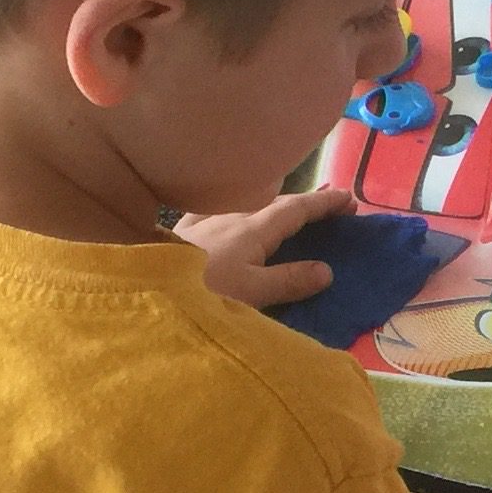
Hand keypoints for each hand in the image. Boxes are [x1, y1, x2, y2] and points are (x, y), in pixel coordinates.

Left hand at [176, 188, 350, 307]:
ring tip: (288, 206)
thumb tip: (327, 270)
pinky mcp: (182, 230)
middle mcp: (230, 216)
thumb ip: (288, 281)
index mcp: (252, 229)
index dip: (323, 204)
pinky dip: (236, 207)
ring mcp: (204, 220)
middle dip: (305, 201)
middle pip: (275, 202)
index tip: (349, 199)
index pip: (296, 210)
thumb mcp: (250, 293)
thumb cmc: (200, 291)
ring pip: (247, 203)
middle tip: (331, 202)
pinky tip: (228, 212)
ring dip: (272, 202)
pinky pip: (217, 209)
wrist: (141, 287)